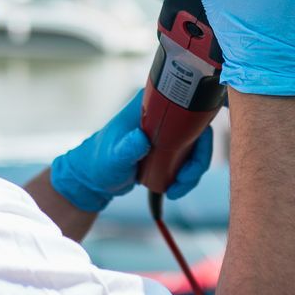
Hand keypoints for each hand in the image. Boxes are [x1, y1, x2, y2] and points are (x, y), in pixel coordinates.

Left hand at [49, 89, 212, 211]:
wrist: (95, 178)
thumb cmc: (99, 162)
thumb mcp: (114, 156)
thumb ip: (127, 147)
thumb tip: (142, 138)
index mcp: (150, 105)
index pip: (187, 106)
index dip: (199, 126)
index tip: (196, 150)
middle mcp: (163, 114)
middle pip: (198, 130)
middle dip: (198, 158)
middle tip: (186, 178)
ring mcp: (167, 132)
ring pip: (196, 147)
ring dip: (193, 170)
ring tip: (177, 189)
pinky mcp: (169, 148)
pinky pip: (188, 159)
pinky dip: (187, 175)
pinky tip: (175, 189)